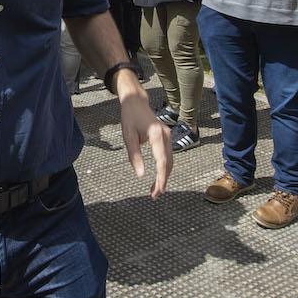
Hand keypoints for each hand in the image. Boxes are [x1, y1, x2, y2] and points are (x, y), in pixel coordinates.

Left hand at [117, 78, 172, 199]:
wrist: (136, 102)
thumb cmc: (130, 118)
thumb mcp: (128, 136)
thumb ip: (134, 156)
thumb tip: (140, 175)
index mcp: (156, 135)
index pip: (162, 161)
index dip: (161, 178)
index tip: (157, 191)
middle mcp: (165, 135)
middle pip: (168, 163)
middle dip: (163, 181)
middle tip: (154, 195)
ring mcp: (168, 136)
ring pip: (170, 161)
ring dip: (164, 176)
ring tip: (155, 190)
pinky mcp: (166, 137)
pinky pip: (167, 156)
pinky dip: (164, 168)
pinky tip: (158, 177)